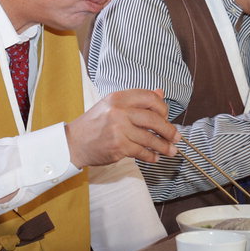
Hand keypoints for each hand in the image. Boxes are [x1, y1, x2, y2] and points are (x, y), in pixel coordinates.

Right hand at [65, 89, 179, 167]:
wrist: (74, 143)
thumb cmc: (94, 124)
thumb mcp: (112, 105)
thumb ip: (137, 100)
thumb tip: (161, 93)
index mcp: (118, 97)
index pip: (150, 98)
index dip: (162, 108)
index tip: (166, 117)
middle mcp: (119, 111)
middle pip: (154, 119)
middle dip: (169, 130)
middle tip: (176, 137)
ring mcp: (118, 129)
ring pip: (150, 138)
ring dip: (164, 146)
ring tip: (171, 151)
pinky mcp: (118, 147)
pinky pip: (142, 152)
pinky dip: (151, 156)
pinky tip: (155, 157)